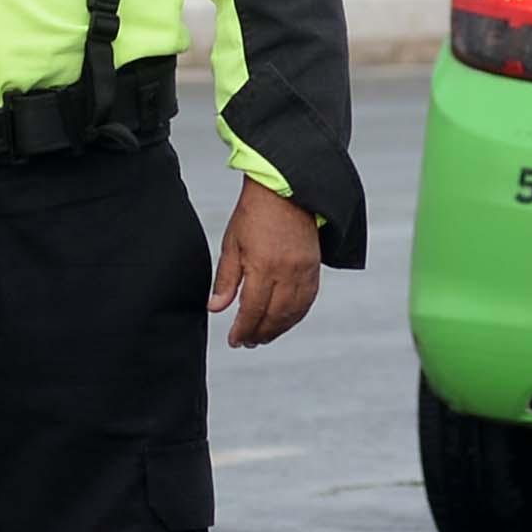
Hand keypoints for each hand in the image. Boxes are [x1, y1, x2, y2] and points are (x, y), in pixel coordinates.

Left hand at [211, 179, 324, 349]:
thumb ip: (226, 279)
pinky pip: (307, 301)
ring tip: (264, 336)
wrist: (286, 190)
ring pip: (293, 313)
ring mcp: (304, 271)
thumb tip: (216, 307)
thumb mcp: (232, 244)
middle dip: (260, 334)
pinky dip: (296, 315)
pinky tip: (285, 320)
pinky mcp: (315, 268)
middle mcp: (287, 272)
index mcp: (263, 266)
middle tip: (248, 342)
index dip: (243, 330)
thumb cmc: (255, 212)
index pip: (253, 310)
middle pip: (274, 316)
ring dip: (278, 329)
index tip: (235, 340)